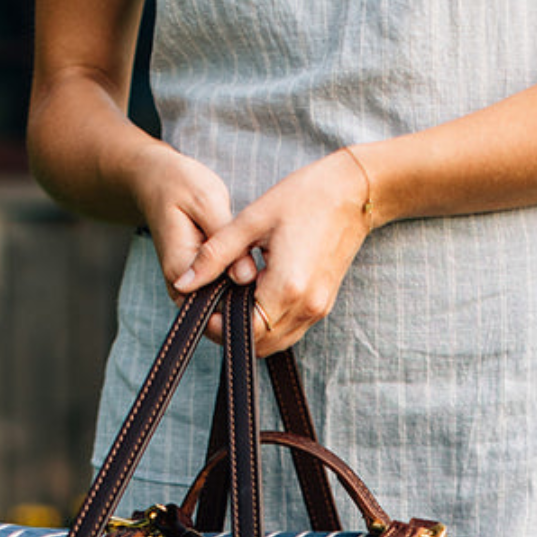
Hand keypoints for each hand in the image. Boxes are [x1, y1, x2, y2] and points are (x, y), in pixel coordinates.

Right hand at [130, 141, 259, 301]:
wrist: (156, 182)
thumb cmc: (181, 186)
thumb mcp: (207, 202)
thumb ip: (226, 240)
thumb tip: (246, 276)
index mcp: (181, 270)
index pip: (217, 304)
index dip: (246, 298)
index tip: (270, 279)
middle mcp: (181, 287)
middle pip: (220, 310)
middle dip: (249, 297)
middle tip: (273, 271)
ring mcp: (188, 287)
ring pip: (223, 305)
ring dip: (246, 291)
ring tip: (267, 266)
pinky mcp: (198, 282)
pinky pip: (222, 293)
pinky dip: (240, 284)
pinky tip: (255, 264)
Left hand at [171, 150, 374, 353]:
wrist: (354, 191)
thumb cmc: (304, 197)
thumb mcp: (250, 221)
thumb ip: (214, 256)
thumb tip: (182, 283)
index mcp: (286, 286)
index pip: (245, 331)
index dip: (219, 327)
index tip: (204, 308)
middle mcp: (306, 306)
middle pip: (260, 345)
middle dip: (232, 333)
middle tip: (213, 306)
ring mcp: (318, 309)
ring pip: (275, 343)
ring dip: (251, 332)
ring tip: (233, 300)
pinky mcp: (323, 305)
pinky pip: (290, 330)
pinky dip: (269, 324)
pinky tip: (256, 296)